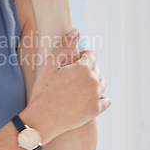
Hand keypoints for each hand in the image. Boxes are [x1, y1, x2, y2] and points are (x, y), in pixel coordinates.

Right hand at [21, 29, 109, 143]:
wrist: (43, 118)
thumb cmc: (43, 90)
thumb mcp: (49, 65)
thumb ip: (64, 46)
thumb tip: (76, 31)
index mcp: (84, 68)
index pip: (91, 55)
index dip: (82, 55)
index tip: (72, 61)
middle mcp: (94, 81)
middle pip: (96, 69)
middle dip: (86, 69)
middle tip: (71, 76)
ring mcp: (96, 96)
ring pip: (101, 84)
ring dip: (93, 82)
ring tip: (78, 87)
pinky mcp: (96, 110)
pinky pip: (106, 100)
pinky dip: (99, 97)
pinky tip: (89, 98)